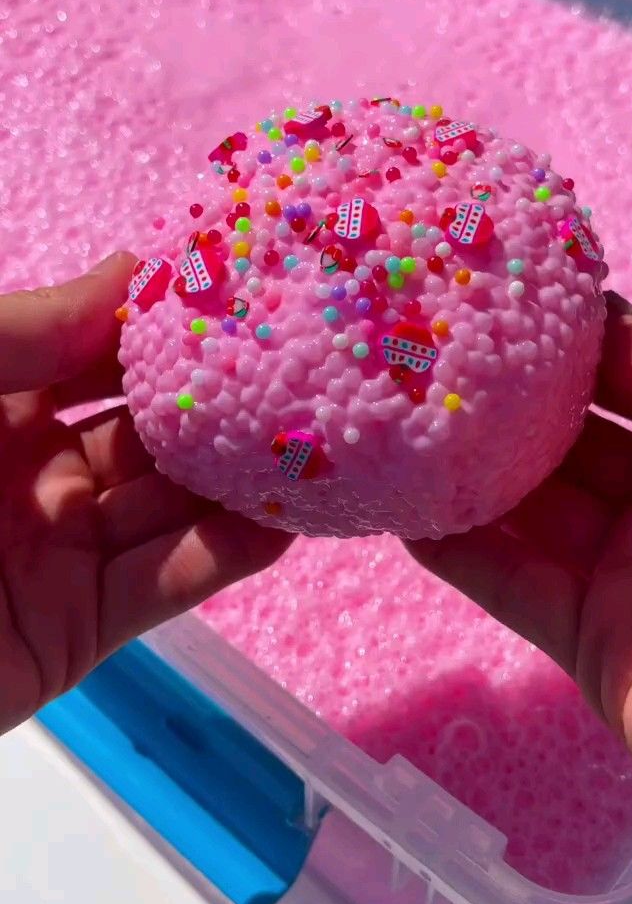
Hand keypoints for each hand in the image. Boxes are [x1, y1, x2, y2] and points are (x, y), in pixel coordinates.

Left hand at [0, 253, 290, 733]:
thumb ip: (21, 329)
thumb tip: (132, 271)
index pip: (95, 348)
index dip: (165, 319)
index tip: (248, 282)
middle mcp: (29, 467)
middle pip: (147, 426)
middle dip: (224, 397)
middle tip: (314, 362)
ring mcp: (58, 551)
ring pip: (170, 505)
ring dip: (242, 477)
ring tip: (328, 438)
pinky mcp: (75, 631)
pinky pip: (162, 585)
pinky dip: (224, 557)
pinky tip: (285, 523)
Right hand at [408, 294, 631, 825]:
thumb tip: (596, 319)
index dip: (570, 339)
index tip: (493, 296)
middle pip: (571, 439)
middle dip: (502, 398)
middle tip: (419, 351)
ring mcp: (630, 577)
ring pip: (530, 509)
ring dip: (463, 467)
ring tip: (386, 412)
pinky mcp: (592, 648)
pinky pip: (512, 586)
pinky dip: (456, 548)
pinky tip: (400, 503)